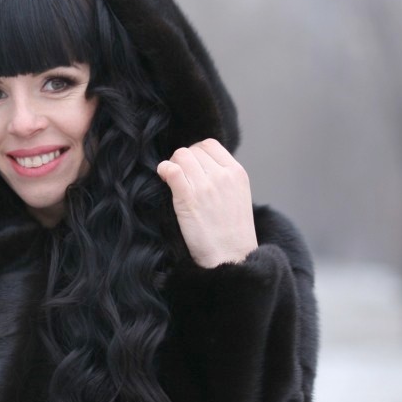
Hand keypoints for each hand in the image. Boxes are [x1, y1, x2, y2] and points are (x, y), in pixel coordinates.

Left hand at [155, 139, 258, 267]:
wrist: (231, 256)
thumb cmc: (233, 232)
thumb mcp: (238, 196)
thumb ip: (224, 178)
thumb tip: (201, 164)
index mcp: (237, 173)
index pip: (209, 145)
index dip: (196, 152)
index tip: (191, 166)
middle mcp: (222, 175)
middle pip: (193, 150)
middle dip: (183, 160)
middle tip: (180, 177)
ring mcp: (205, 186)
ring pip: (180, 156)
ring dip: (172, 165)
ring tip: (172, 180)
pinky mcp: (188, 198)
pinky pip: (171, 170)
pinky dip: (164, 170)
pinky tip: (163, 178)